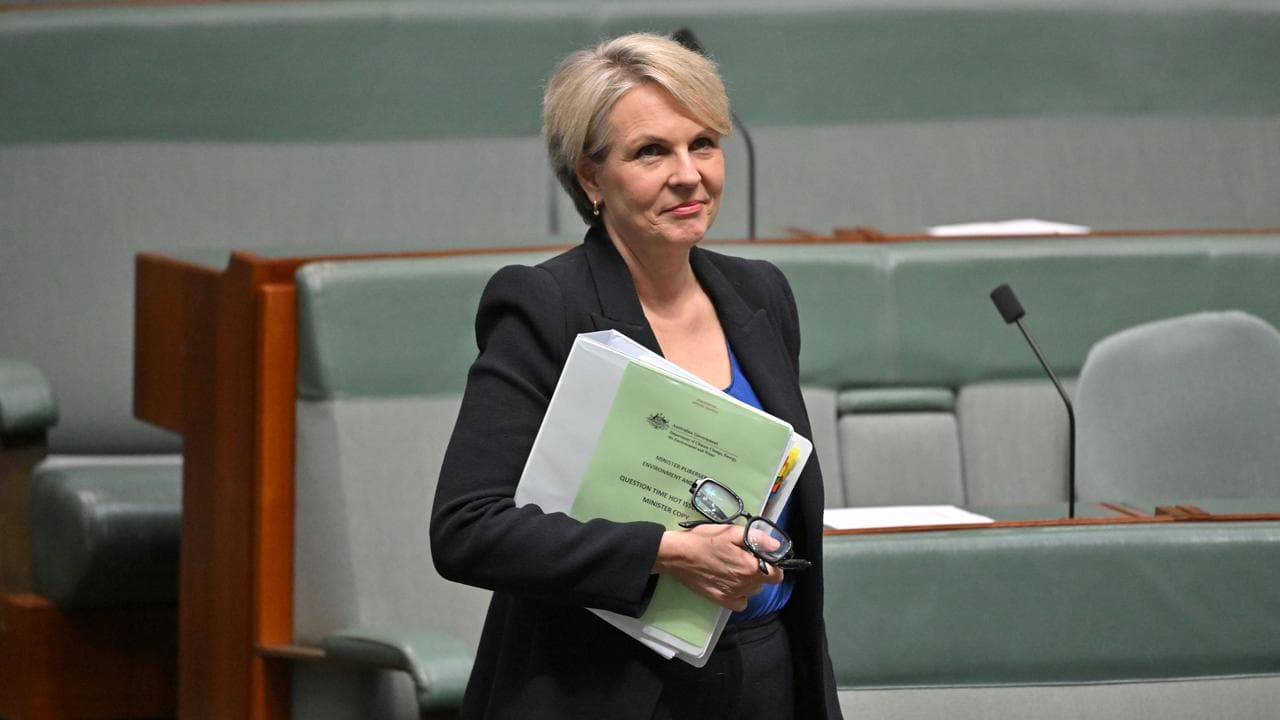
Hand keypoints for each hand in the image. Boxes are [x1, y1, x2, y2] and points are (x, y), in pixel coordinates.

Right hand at [652, 525, 782, 610]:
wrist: (676, 555)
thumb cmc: (703, 540)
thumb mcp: (730, 531)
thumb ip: (757, 538)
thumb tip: (777, 546)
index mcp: (750, 567)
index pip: (777, 574)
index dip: (773, 564)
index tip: (762, 556)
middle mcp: (744, 584)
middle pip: (765, 582)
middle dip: (760, 570)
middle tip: (744, 557)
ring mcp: (733, 595)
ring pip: (753, 591)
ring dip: (750, 581)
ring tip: (734, 568)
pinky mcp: (721, 601)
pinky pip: (741, 602)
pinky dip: (740, 594)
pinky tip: (731, 582)